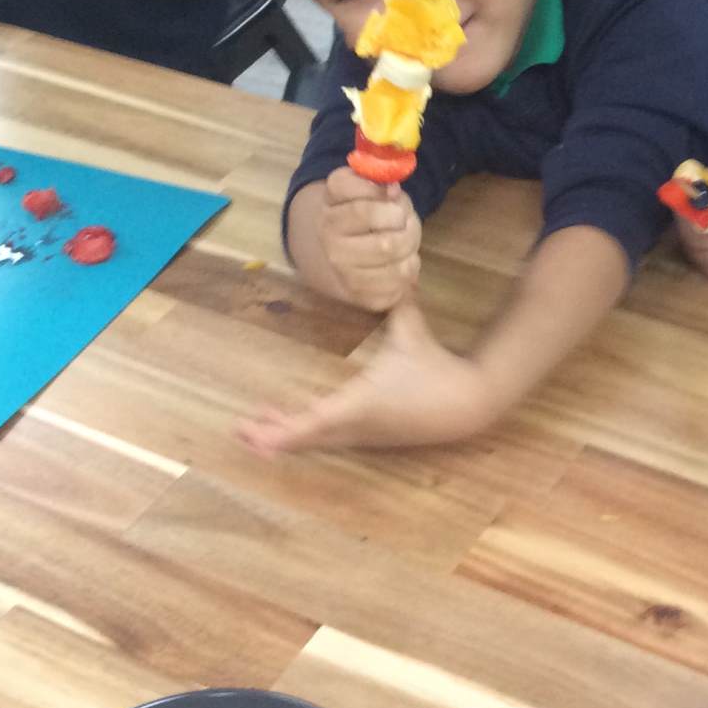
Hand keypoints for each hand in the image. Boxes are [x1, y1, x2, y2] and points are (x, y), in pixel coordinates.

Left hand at [236, 301, 498, 453]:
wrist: (467, 403)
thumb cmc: (435, 366)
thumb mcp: (412, 330)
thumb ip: (397, 300)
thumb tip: (394, 268)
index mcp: (360, 401)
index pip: (314, 422)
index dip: (282, 431)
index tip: (256, 436)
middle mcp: (356, 425)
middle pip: (305, 438)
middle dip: (271, 435)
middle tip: (240, 431)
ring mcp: (362, 435)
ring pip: (315, 439)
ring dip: (286, 432)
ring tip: (256, 422)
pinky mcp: (369, 436)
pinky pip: (328, 437)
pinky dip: (305, 432)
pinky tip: (291, 420)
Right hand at [320, 166, 421, 312]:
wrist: (353, 257)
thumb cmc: (370, 214)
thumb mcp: (373, 189)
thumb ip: (381, 183)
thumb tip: (391, 190)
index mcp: (330, 202)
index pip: (347, 189)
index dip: (376, 188)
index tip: (391, 191)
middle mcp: (328, 235)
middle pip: (373, 220)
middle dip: (402, 219)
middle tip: (404, 219)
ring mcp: (341, 266)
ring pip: (391, 249)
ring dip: (410, 241)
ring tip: (406, 237)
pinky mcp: (360, 291)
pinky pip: (400, 275)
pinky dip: (410, 264)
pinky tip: (401, 259)